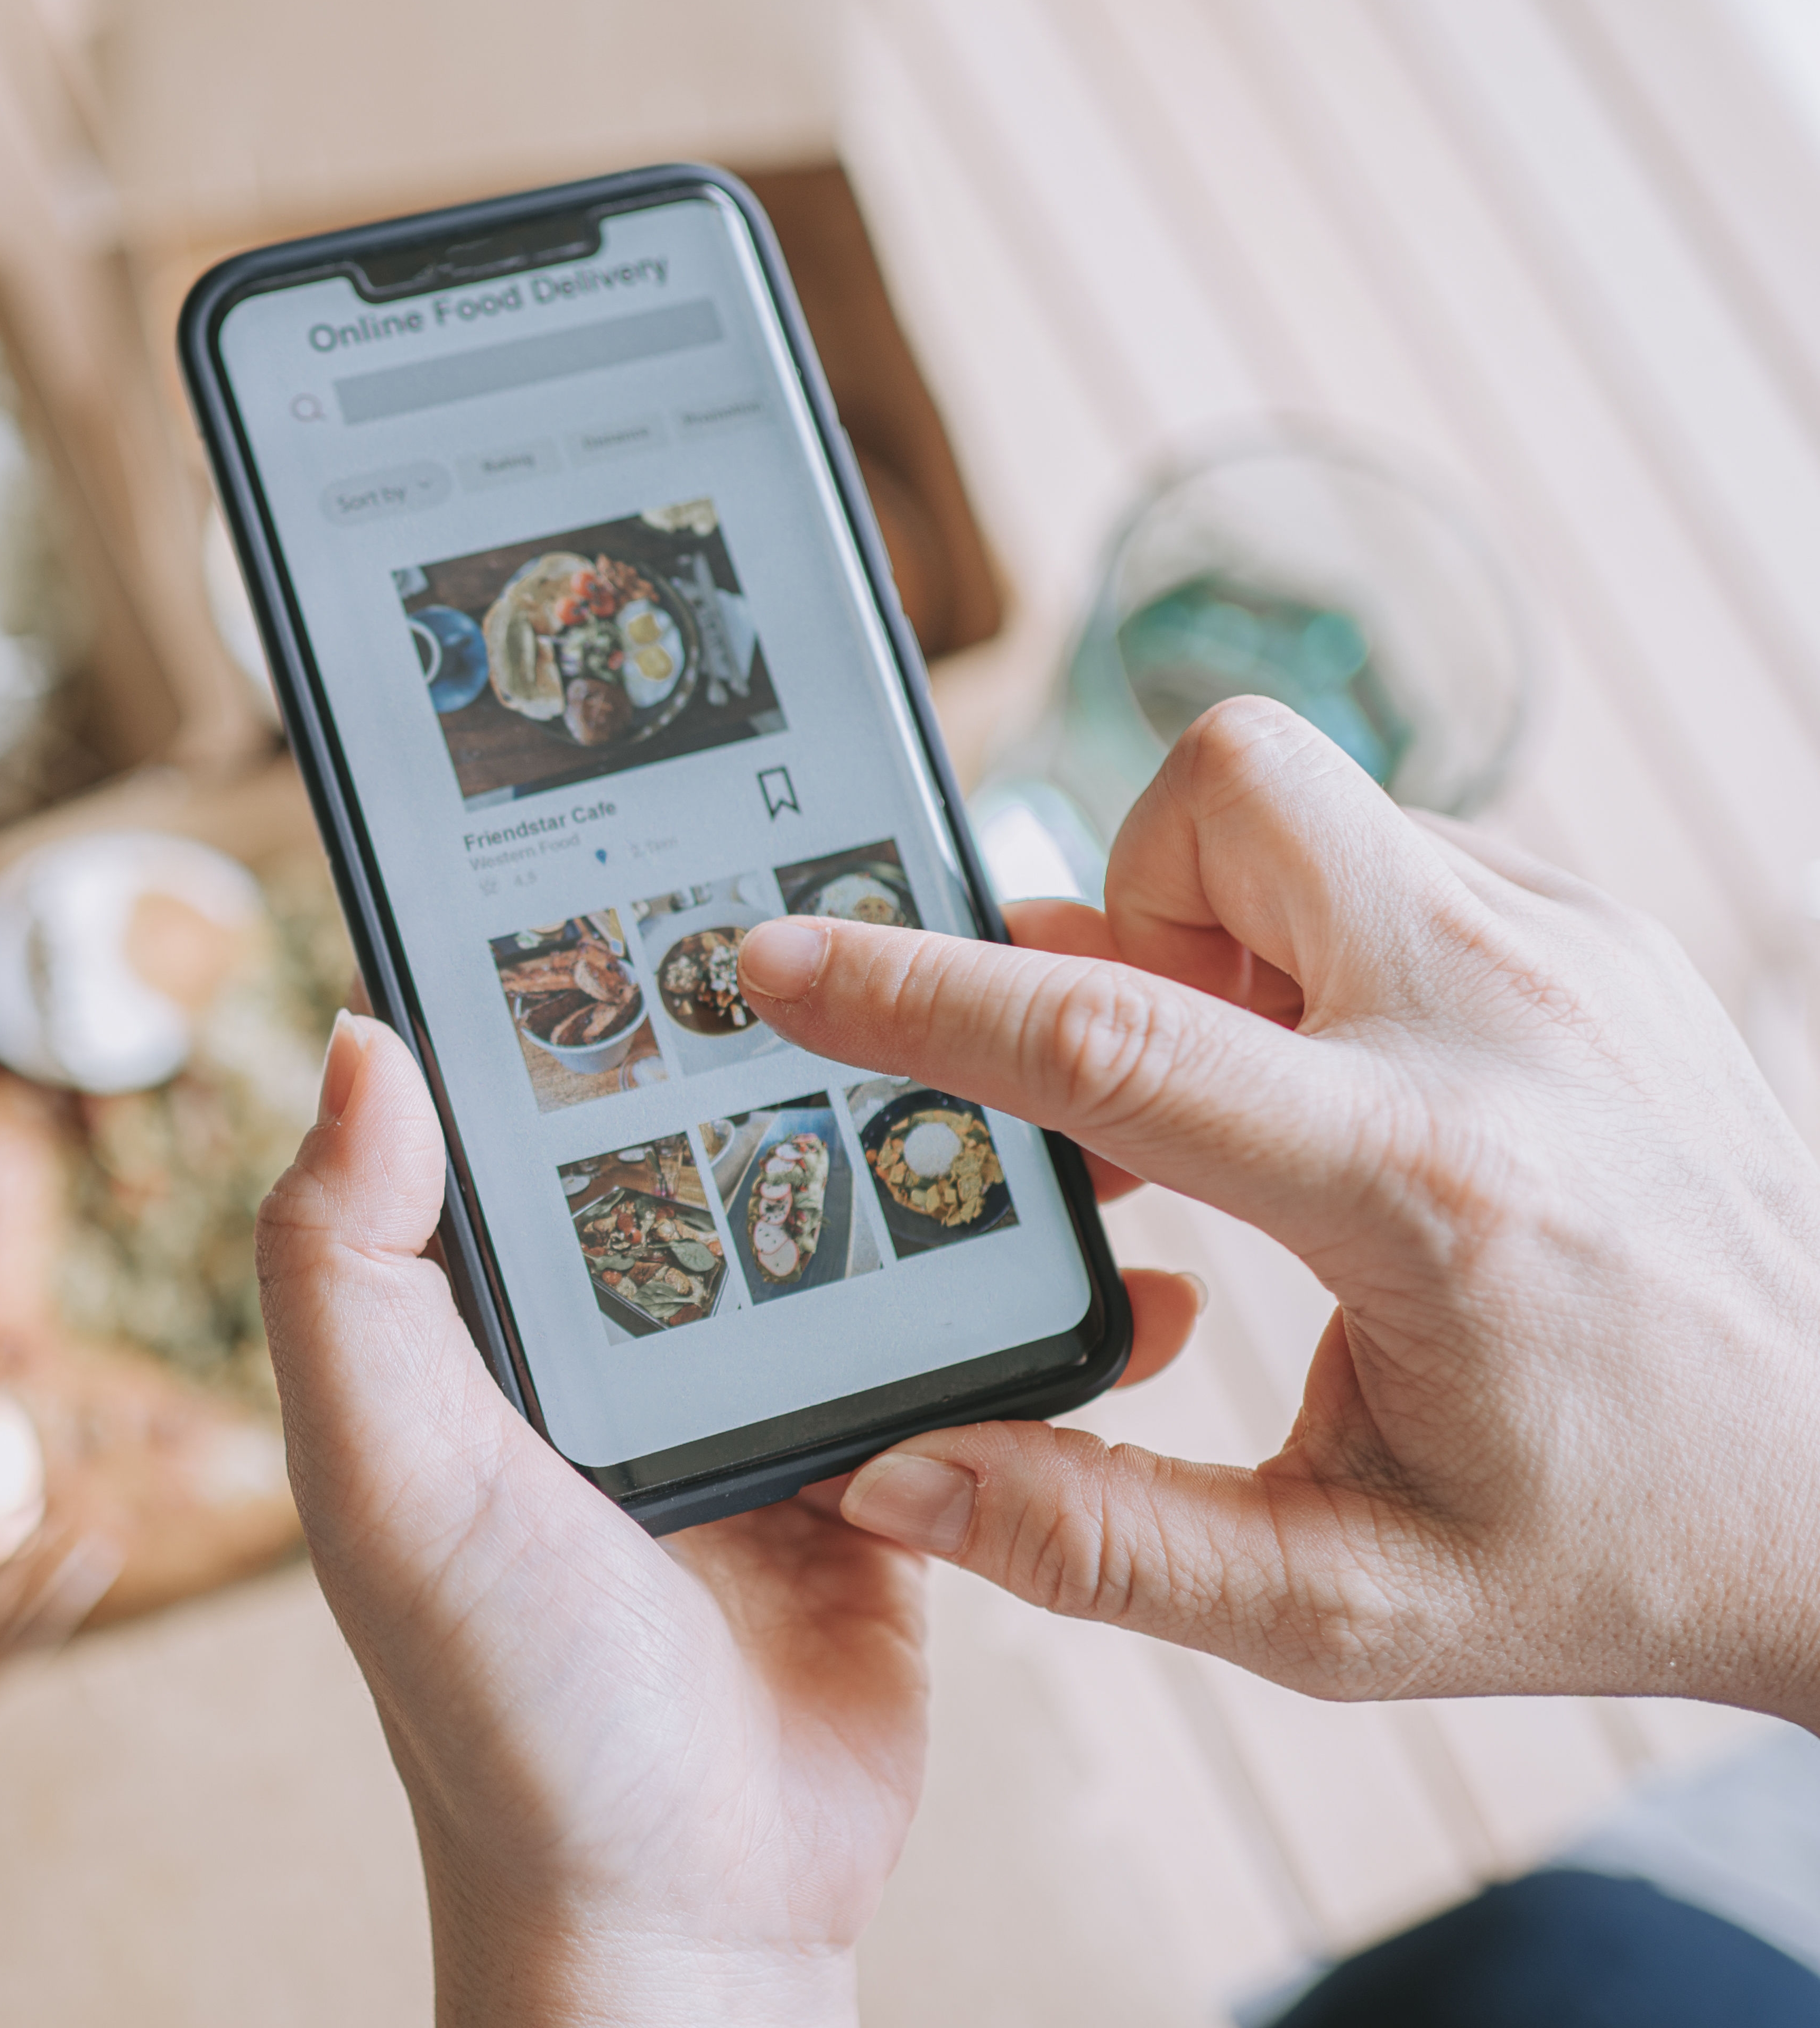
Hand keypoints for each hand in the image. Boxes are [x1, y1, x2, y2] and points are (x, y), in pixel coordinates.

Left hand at [253, 1013, 1203, 2024]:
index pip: (545, 1098)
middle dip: (827, 1040)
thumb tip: (365, 1039)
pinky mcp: (885, 1469)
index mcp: (501, 1305)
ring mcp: (763, 1393)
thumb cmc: (505, 1707)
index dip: (600, 977)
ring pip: (865, 1223)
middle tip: (937, 915)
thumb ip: (346, 1268)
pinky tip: (1130, 1260)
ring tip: (1060, 1057)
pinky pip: (969, 1355)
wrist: (682, 1912)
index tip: (691, 850)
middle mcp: (627, 1328)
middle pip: (730, 1134)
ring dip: (957, 1152)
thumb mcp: (384, 1475)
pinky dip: (1049, 1308)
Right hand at [734, 697, 1819, 1727]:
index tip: (783, 962)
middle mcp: (1508, 1026)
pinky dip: (1321, 939)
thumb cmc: (1617, 1545)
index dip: (913, 996)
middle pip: (1226, 797)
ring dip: (1221, 928)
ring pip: (1308, 805)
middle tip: (1144, 1062)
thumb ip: (1099, 1546)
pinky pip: (1395, 850)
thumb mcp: (1346, 1605)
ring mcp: (1574, 955)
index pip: (1110, 1040)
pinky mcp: (1603, 938)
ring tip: (1257, 1103)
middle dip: (1121, 897)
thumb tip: (895, 1481)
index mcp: (1425, 1190)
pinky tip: (1352, 1087)